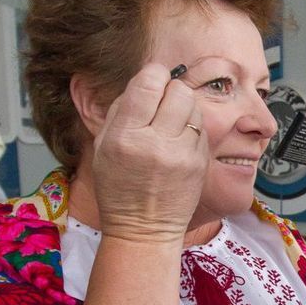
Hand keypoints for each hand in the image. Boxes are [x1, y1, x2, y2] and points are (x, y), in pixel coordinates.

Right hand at [92, 63, 209, 242]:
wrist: (144, 228)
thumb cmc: (120, 187)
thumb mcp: (103, 146)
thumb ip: (122, 109)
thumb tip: (145, 80)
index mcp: (126, 136)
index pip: (148, 82)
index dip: (153, 75)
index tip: (152, 81)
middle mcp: (156, 143)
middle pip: (178, 90)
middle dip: (171, 91)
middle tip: (162, 105)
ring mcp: (182, 154)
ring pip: (194, 106)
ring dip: (184, 108)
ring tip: (170, 125)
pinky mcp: (200, 163)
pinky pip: (202, 128)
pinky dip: (192, 129)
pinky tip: (179, 143)